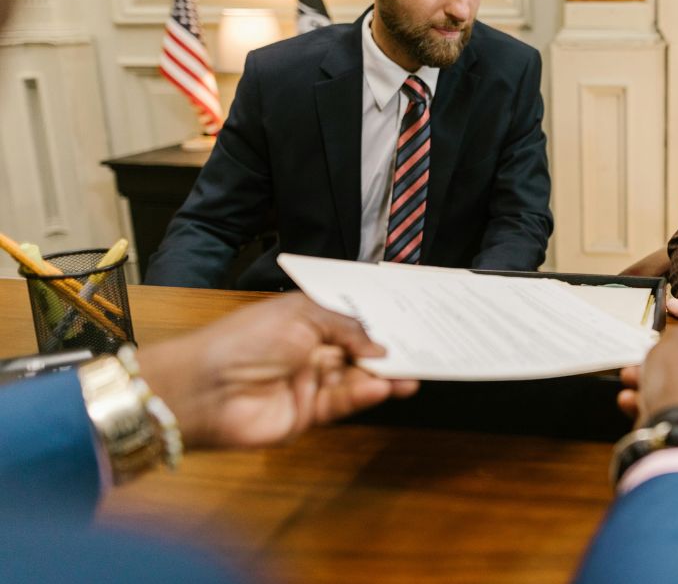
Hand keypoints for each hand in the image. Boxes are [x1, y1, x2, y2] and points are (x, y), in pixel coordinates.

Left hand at [138, 294, 419, 448]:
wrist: (205, 387)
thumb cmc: (246, 339)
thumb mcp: (301, 316)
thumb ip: (347, 328)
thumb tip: (379, 348)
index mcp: (304, 321)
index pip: (349, 322)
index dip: (376, 325)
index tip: (407, 325)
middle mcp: (309, 351)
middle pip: (357, 354)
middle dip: (386, 354)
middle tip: (419, 354)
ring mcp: (308, 383)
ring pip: (354, 380)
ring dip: (382, 378)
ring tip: (411, 376)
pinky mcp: (307, 414)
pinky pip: (342, 403)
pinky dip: (362, 395)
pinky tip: (381, 387)